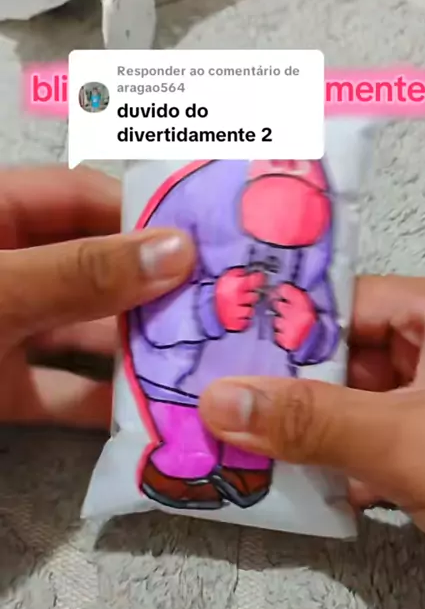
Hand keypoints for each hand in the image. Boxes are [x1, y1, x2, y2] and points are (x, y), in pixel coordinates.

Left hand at [0, 165, 193, 428]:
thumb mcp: (0, 292)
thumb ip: (82, 273)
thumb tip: (177, 252)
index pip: (80, 196)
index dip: (140, 214)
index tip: (206, 243)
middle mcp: (8, 268)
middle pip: (90, 266)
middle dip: (150, 288)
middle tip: (218, 305)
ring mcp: (1, 328)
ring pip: (79, 330)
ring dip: (132, 349)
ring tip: (200, 359)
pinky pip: (57, 387)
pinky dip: (95, 400)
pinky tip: (147, 412)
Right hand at [200, 276, 424, 570]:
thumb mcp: (407, 442)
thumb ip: (311, 420)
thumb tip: (217, 400)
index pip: (345, 303)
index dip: (283, 328)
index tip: (222, 356)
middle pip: (349, 358)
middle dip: (292, 391)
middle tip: (224, 412)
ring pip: (365, 407)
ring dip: (317, 436)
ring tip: (249, 451)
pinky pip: (387, 446)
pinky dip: (353, 467)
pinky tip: (315, 491)